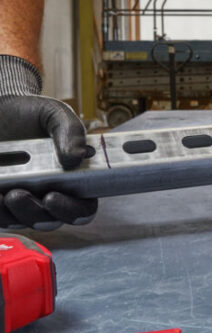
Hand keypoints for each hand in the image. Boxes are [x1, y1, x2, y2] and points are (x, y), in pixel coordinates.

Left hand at [0, 95, 97, 229]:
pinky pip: (1, 217)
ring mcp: (25, 200)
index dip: (72, 210)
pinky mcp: (1, 201)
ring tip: (2, 193)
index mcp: (75, 179)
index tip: (52, 196)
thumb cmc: (32, 114)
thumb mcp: (55, 115)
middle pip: (51, 220)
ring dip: (12, 214)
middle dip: (34, 214)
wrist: (2, 110)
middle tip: (18, 195)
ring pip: (22, 222)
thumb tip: (78, 156)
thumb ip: (71, 132)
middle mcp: (52, 193)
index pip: (83, 208)